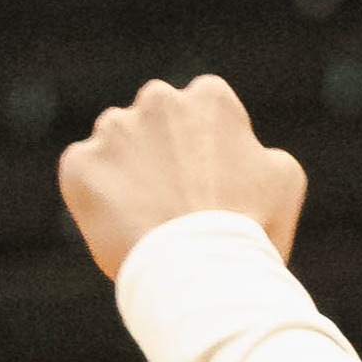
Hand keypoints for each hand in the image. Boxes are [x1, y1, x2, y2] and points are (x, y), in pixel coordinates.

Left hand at [59, 72, 306, 281]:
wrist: (196, 264)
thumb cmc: (248, 222)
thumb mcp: (282, 174)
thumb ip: (255, 151)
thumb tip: (241, 155)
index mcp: (209, 96)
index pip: (200, 104)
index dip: (204, 140)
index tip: (206, 173)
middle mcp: (159, 100)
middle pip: (154, 116)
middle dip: (158, 144)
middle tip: (171, 191)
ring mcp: (114, 129)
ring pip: (114, 141)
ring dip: (123, 165)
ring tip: (141, 211)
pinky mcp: (79, 163)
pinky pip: (81, 170)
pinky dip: (92, 192)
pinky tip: (116, 220)